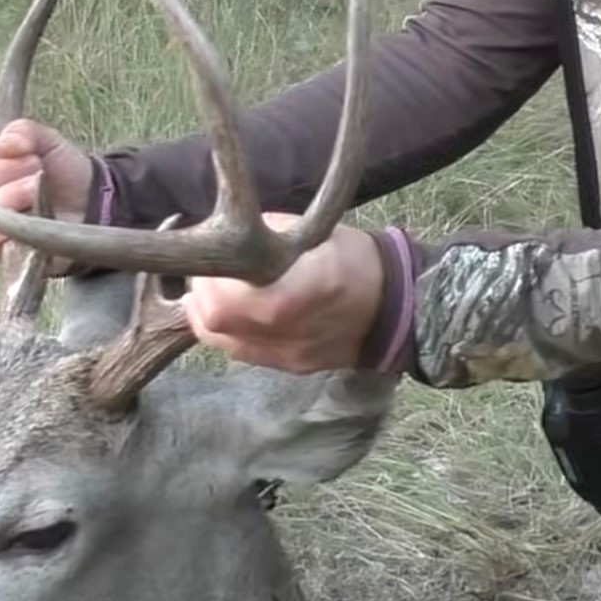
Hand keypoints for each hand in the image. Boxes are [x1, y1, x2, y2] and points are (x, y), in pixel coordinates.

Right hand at [0, 119, 95, 259]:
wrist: (95, 201)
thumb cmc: (63, 170)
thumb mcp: (46, 140)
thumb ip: (23, 132)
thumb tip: (1, 144)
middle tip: (29, 164)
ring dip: (11, 193)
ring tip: (37, 185)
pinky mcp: (2, 251)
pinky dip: (16, 218)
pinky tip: (38, 211)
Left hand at [182, 214, 387, 373]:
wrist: (399, 307)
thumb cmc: (356, 259)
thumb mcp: (311, 234)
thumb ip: (264, 238)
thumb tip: (227, 237)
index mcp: (291, 293)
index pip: (220, 300)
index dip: (206, 279)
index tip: (211, 259)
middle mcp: (285, 331)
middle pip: (213, 324)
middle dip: (202, 295)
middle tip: (210, 273)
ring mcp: (287, 355)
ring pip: (221, 342)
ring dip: (211, 315)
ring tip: (222, 291)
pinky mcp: (291, 366)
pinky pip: (242, 352)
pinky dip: (230, 331)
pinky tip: (241, 311)